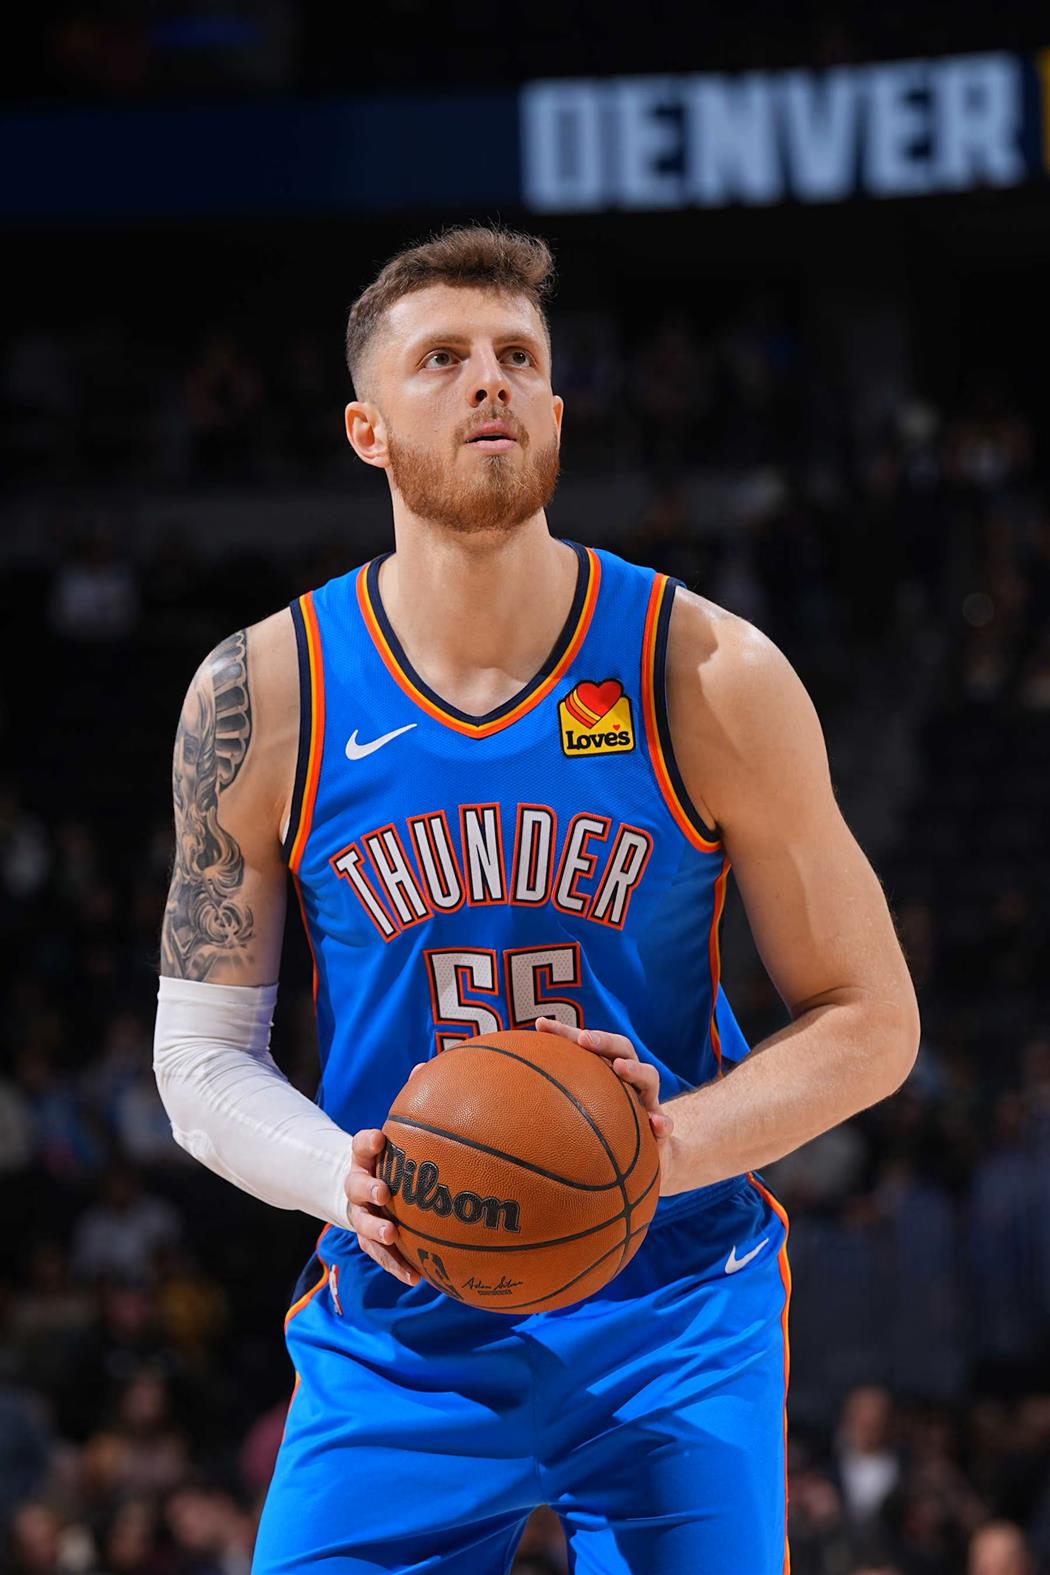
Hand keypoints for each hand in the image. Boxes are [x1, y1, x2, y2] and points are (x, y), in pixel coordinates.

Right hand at [344, 1128, 419, 1286]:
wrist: (368, 1194)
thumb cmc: (395, 1168)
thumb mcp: (401, 1152)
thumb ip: (422, 1141)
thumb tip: (469, 1129)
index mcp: (364, 1160)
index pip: (360, 1146)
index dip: (368, 1142)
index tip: (380, 1139)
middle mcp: (357, 1187)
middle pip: (356, 1186)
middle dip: (369, 1190)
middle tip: (383, 1193)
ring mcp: (360, 1215)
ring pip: (362, 1224)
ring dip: (376, 1230)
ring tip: (391, 1235)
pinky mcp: (369, 1240)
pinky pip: (380, 1254)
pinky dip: (396, 1265)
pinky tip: (414, 1276)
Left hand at [534, 1018, 683, 1194]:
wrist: (648, 1159)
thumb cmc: (605, 1130)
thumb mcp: (580, 1118)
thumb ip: (552, 1108)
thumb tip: (501, 1104)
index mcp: (606, 1072)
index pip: (586, 1045)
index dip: (564, 1033)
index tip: (540, 1025)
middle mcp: (628, 1081)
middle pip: (621, 1049)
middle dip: (603, 1041)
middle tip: (584, 1039)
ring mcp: (647, 1102)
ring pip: (649, 1078)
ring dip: (635, 1070)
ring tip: (621, 1069)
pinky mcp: (660, 1128)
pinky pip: (665, 1125)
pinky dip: (662, 1123)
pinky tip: (655, 1125)